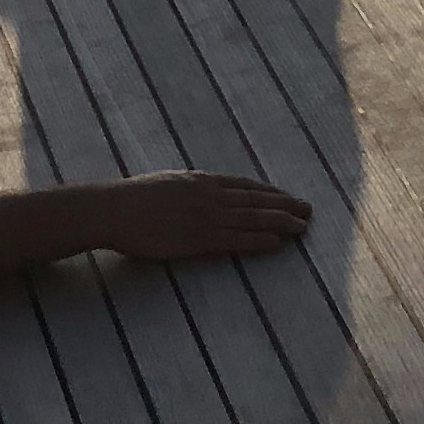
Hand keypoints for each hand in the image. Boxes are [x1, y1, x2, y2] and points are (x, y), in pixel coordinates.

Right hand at [82, 169, 315, 261]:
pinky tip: (278, 243)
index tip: (287, 196)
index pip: (245, 185)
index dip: (270, 192)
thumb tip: (200, 189)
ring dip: (281, 222)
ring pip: (253, 218)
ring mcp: (207, 216)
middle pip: (257, 200)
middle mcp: (210, 194)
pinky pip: (237, 239)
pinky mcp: (199, 239)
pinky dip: (260, 240)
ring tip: (303, 227)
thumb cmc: (133, 199)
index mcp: (202, 180)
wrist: (115, 209)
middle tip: (308, 210)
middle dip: (285, 205)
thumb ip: (189, 187)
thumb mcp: (167, 183)